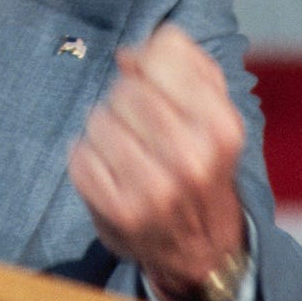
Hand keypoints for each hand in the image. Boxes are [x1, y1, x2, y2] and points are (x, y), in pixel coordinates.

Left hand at [66, 24, 246, 300]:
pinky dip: (87, 155)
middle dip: (125, 98)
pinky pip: (80, 154)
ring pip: (98, 119)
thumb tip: (129, 52)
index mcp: (221, 128)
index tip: (151, 80)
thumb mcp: (214, 114)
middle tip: (138, 123)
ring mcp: (152, 190)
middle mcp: (191, 160)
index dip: (148, 64)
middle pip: (126, 90)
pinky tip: (109, 168)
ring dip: (104, 126)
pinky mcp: (117, 211)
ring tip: (124, 146)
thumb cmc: (202, 166)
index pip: (161, 58)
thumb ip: (185, 67)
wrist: (202, 248)